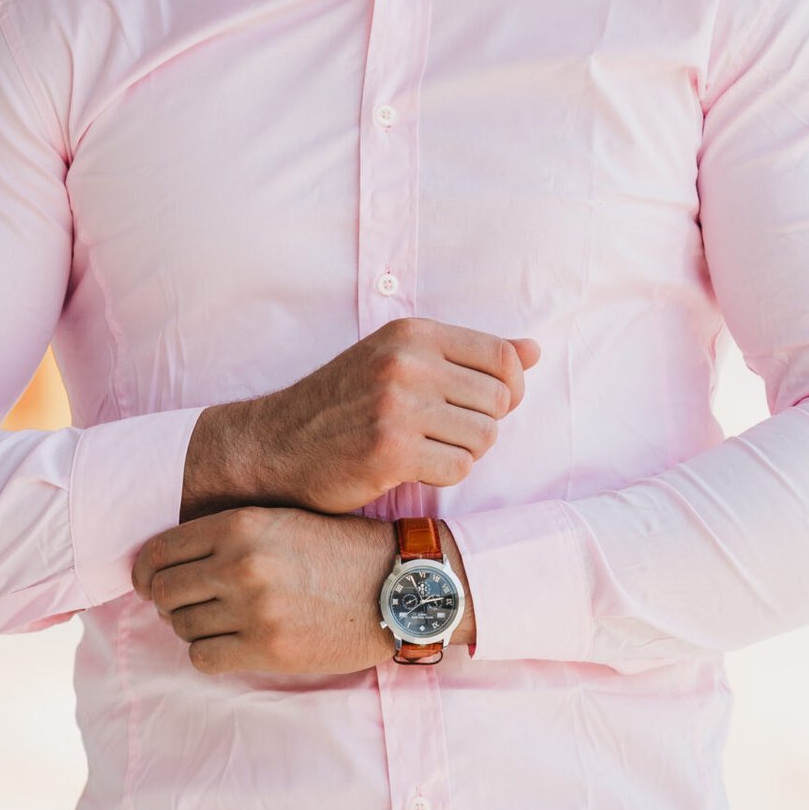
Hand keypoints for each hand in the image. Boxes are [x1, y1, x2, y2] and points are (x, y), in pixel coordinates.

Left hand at [132, 505, 398, 676]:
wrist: (399, 585)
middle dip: (169, 602)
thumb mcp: (282, 520)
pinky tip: (232, 644)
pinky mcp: (268, 649)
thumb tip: (165, 565)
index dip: (146, 572)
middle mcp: (241, 565)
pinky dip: (210, 654)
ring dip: (193, 628)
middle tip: (189, 605)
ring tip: (222, 623)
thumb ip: (227, 536)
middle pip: (163, 592)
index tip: (151, 583)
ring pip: (181, 627)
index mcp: (240, 526)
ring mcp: (254, 610)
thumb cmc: (341, 550)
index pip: (159, 552)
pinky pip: (204, 658)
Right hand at [223, 317, 541, 516]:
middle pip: (499, 401)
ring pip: (484, 438)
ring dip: (462, 452)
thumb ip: (468, 355)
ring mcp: (397, 407)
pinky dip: (442, 476)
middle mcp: (406, 363)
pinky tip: (409, 468)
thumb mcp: (399, 361)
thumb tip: (534, 350)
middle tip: (440, 434)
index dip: (507, 389)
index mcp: (412, 334)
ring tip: (422, 449)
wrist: (275, 445)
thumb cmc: (342, 404)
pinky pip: (459, 469)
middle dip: (480, 424)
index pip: (504, 357)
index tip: (476, 406)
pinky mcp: (390, 452)